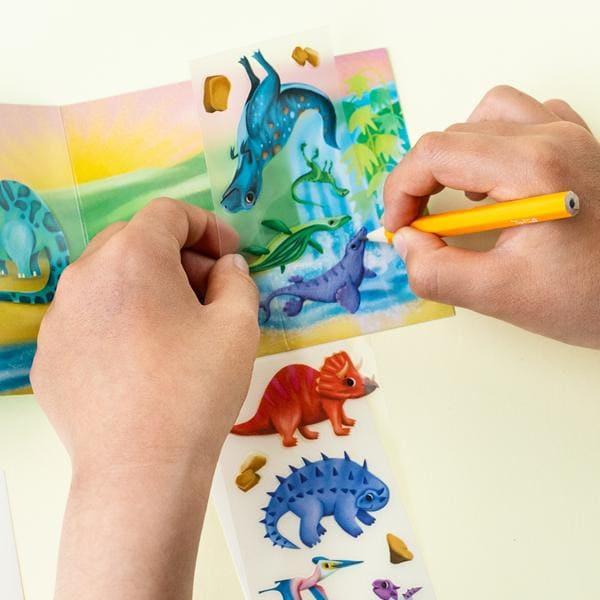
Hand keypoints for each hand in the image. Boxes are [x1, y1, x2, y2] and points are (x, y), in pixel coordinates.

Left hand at [31, 198, 258, 598]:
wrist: (140, 470)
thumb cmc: (196, 389)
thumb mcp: (238, 325)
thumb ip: (237, 278)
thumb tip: (225, 265)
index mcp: (133, 257)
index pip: (168, 213)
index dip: (206, 226)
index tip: (229, 253)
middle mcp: (84, 275)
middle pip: (134, 241)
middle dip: (177, 256)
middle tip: (208, 291)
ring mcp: (58, 317)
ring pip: (107, 279)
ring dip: (145, 287)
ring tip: (174, 328)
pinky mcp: (47, 355)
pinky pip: (88, 318)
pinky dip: (117, 321)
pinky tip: (140, 361)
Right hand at [384, 85, 599, 347]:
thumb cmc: (591, 297)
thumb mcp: (501, 296)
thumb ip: (436, 271)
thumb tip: (406, 241)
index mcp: (532, 168)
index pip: (436, 153)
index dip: (401, 190)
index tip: (397, 227)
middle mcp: (552, 137)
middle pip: (455, 134)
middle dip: (421, 179)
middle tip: (419, 224)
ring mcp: (570, 135)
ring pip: (487, 114)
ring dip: (456, 154)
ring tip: (456, 197)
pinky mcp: (579, 144)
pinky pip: (524, 117)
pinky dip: (493, 143)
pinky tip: (495, 179)